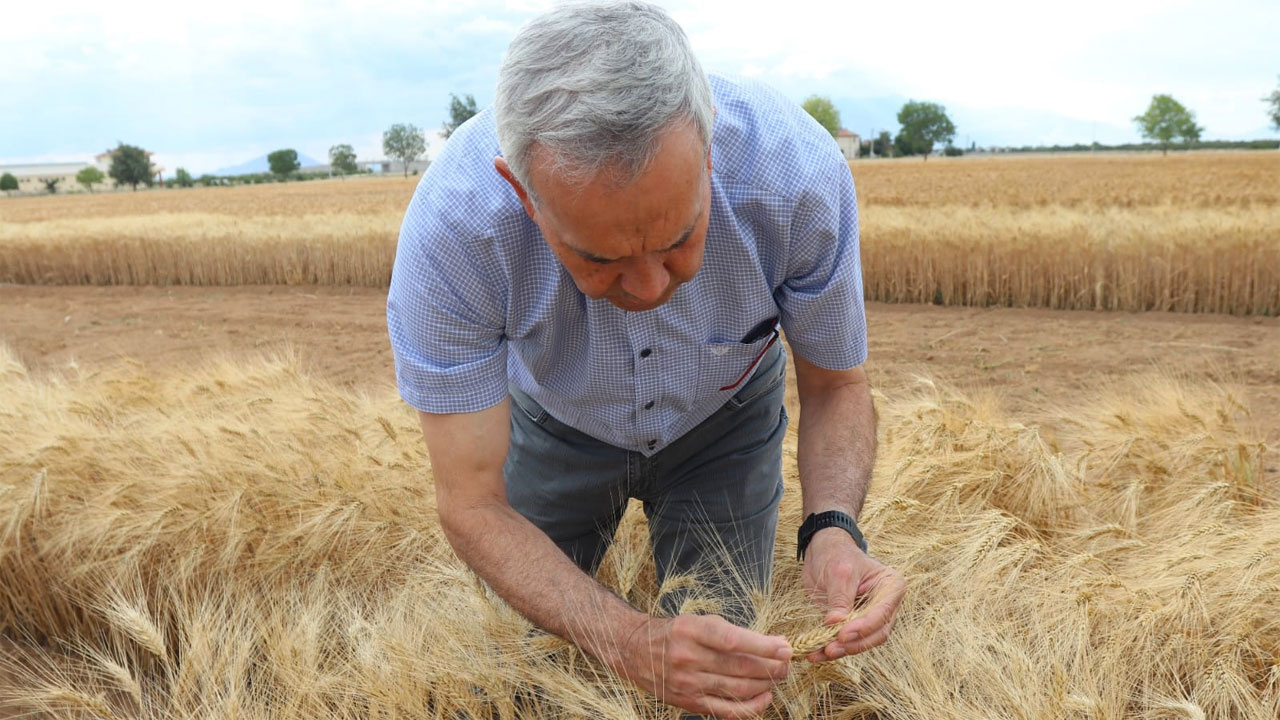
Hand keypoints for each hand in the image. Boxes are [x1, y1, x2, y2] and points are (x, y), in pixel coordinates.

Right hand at [615, 613, 792, 718]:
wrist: (636, 651)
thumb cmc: (675, 633)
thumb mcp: (698, 621)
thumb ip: (731, 632)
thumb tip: (771, 644)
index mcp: (691, 631)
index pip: (734, 640)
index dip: (763, 645)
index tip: (784, 646)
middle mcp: (688, 658)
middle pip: (740, 667)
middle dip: (771, 666)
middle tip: (787, 662)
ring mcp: (688, 683)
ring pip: (738, 689)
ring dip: (765, 684)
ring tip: (779, 676)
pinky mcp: (690, 702)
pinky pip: (727, 711)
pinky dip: (751, 707)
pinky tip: (765, 698)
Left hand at [801, 527, 905, 662]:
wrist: (823, 550)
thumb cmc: (836, 554)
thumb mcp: (838, 573)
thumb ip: (839, 599)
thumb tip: (835, 624)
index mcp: (891, 586)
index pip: (882, 613)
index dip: (863, 627)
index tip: (842, 634)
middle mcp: (886, 605)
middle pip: (877, 633)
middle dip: (854, 643)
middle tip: (831, 648)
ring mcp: (872, 617)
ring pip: (863, 642)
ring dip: (842, 650)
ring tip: (821, 652)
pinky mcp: (855, 625)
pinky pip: (848, 642)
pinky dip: (833, 649)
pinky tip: (816, 654)